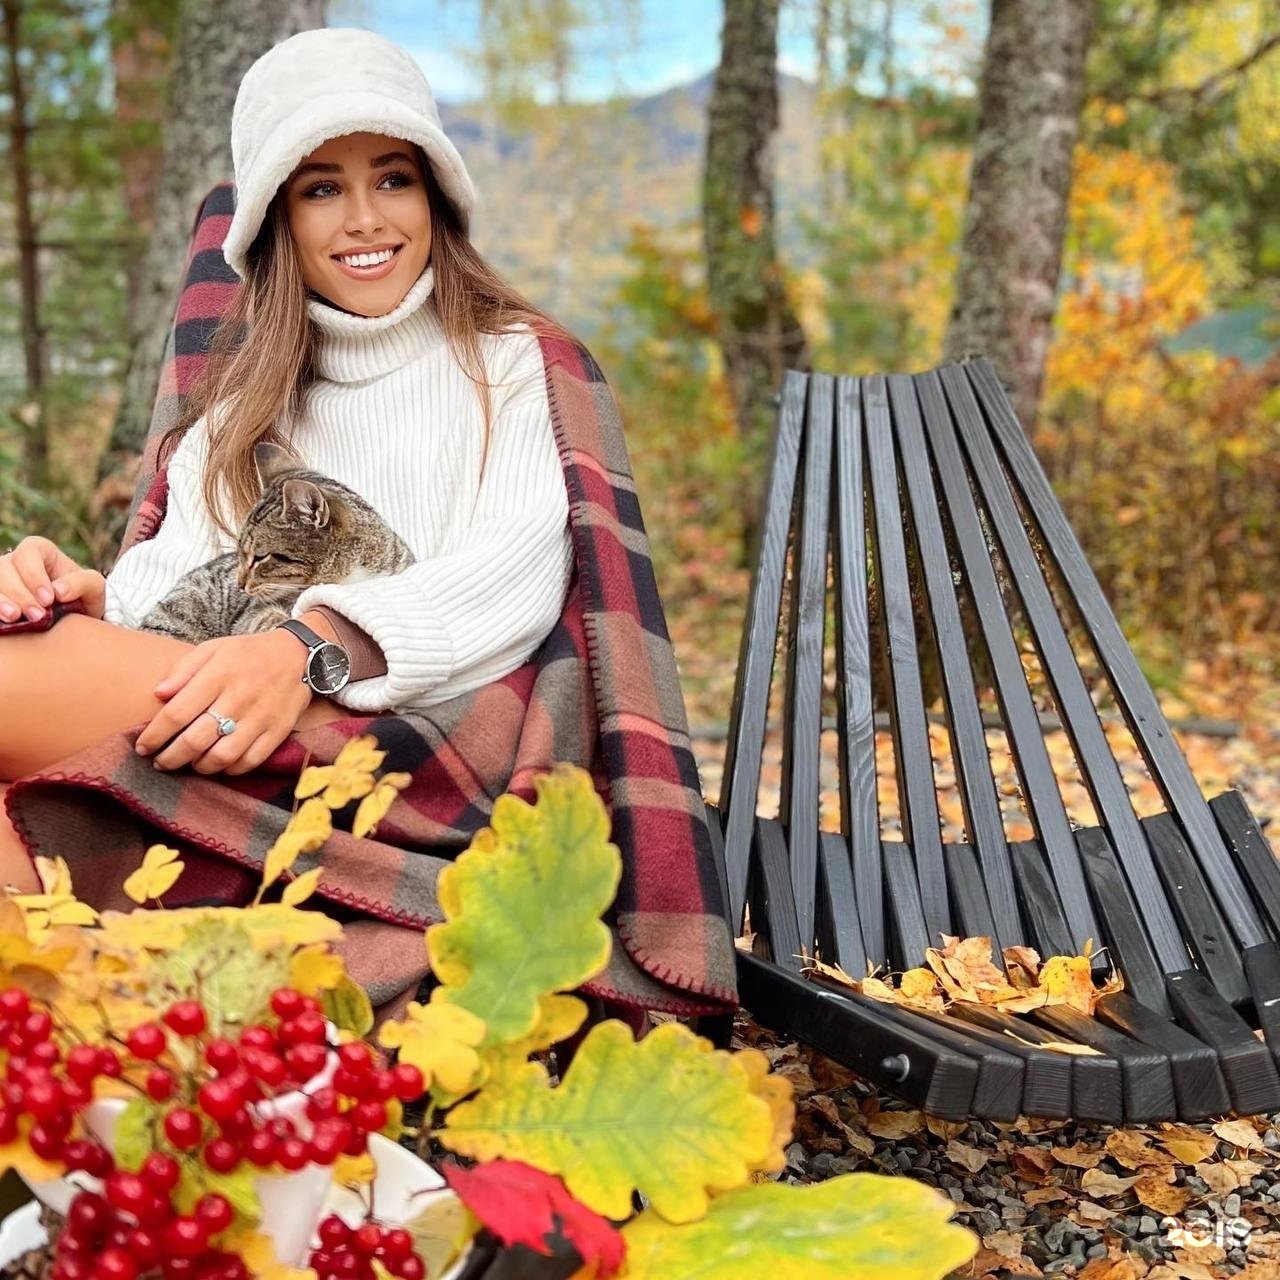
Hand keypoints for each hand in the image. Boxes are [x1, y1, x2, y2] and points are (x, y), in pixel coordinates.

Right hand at [0, 535, 105, 622]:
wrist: (74, 618)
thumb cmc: (83, 596)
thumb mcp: (94, 587)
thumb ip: (82, 583)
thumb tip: (59, 591)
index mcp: (40, 551)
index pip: (28, 553)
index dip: (34, 575)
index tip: (48, 599)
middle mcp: (15, 561)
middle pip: (5, 569)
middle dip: (20, 593)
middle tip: (37, 615)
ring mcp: (3, 579)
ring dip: (2, 601)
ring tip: (15, 618)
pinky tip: (4, 620)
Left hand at [137, 630, 313, 775]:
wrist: (299, 655)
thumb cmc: (249, 653)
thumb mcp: (214, 648)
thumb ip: (183, 669)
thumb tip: (158, 694)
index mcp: (219, 675)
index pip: (177, 713)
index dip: (154, 735)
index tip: (142, 746)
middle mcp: (239, 698)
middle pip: (196, 740)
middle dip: (171, 758)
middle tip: (160, 762)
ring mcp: (261, 717)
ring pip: (222, 756)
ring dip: (199, 767)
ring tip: (189, 764)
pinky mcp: (278, 731)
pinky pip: (250, 761)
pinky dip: (230, 770)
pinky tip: (219, 764)